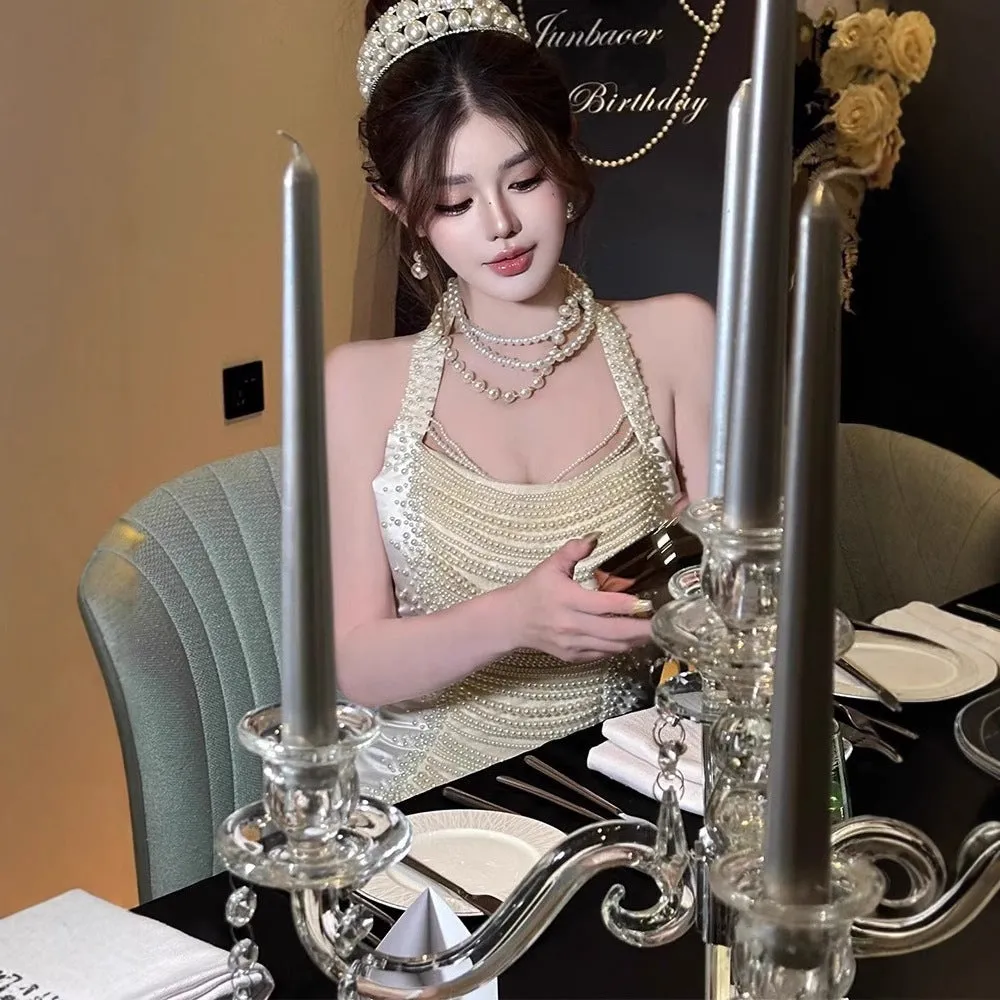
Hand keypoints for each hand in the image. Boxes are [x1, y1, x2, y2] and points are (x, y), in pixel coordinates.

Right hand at [503, 535, 654, 662]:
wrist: (511, 620)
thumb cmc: (533, 590)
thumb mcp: (551, 565)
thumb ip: (574, 550)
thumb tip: (597, 536)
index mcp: (567, 599)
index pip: (604, 605)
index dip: (628, 605)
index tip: (648, 603)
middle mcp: (571, 625)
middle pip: (614, 631)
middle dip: (641, 629)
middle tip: (662, 624)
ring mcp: (572, 644)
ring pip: (612, 647)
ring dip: (634, 641)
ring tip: (653, 632)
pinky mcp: (572, 656)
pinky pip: (602, 655)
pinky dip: (619, 648)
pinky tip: (631, 639)